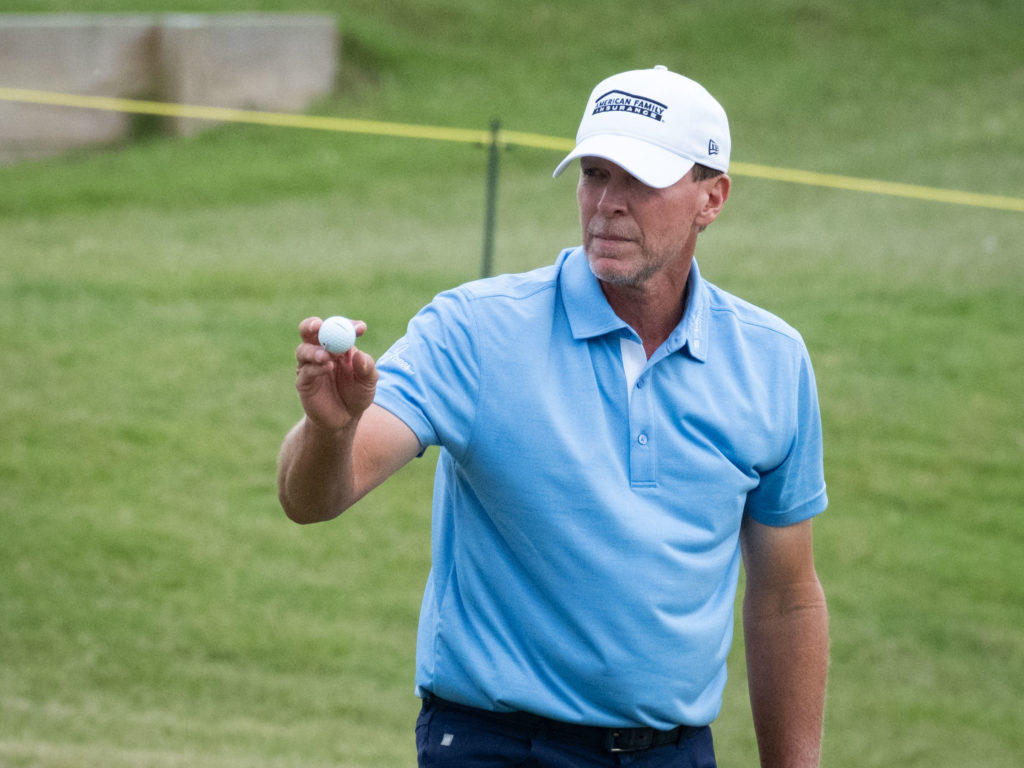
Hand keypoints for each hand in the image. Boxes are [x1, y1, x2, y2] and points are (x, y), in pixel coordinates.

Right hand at [294, 317, 377, 432]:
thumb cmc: (357, 395)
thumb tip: (359, 355)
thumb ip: (367, 368)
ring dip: (315, 350)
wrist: (344, 420)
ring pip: (304, 349)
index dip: (349, 325)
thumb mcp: (368, 382)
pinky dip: (315, 367)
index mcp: (339, 346)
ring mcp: (310, 365)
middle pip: (310, 331)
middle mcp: (322, 351)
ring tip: (328, 357)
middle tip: (319, 325)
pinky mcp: (303, 381)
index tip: (361, 328)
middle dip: (313, 325)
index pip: (340, 328)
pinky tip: (326, 368)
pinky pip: (305, 370)